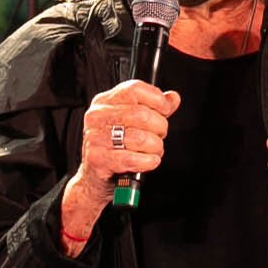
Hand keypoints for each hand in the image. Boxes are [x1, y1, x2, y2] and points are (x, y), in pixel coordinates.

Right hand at [61, 79, 179, 248]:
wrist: (95, 177)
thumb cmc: (115, 148)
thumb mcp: (133, 123)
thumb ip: (154, 109)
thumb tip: (172, 98)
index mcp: (105, 102)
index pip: (135, 89)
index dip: (157, 100)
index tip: (165, 110)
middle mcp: (97, 117)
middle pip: (142, 114)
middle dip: (159, 128)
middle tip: (158, 136)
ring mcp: (95, 137)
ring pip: (141, 138)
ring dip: (155, 148)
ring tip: (152, 152)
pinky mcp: (98, 159)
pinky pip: (132, 158)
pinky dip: (147, 162)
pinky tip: (148, 161)